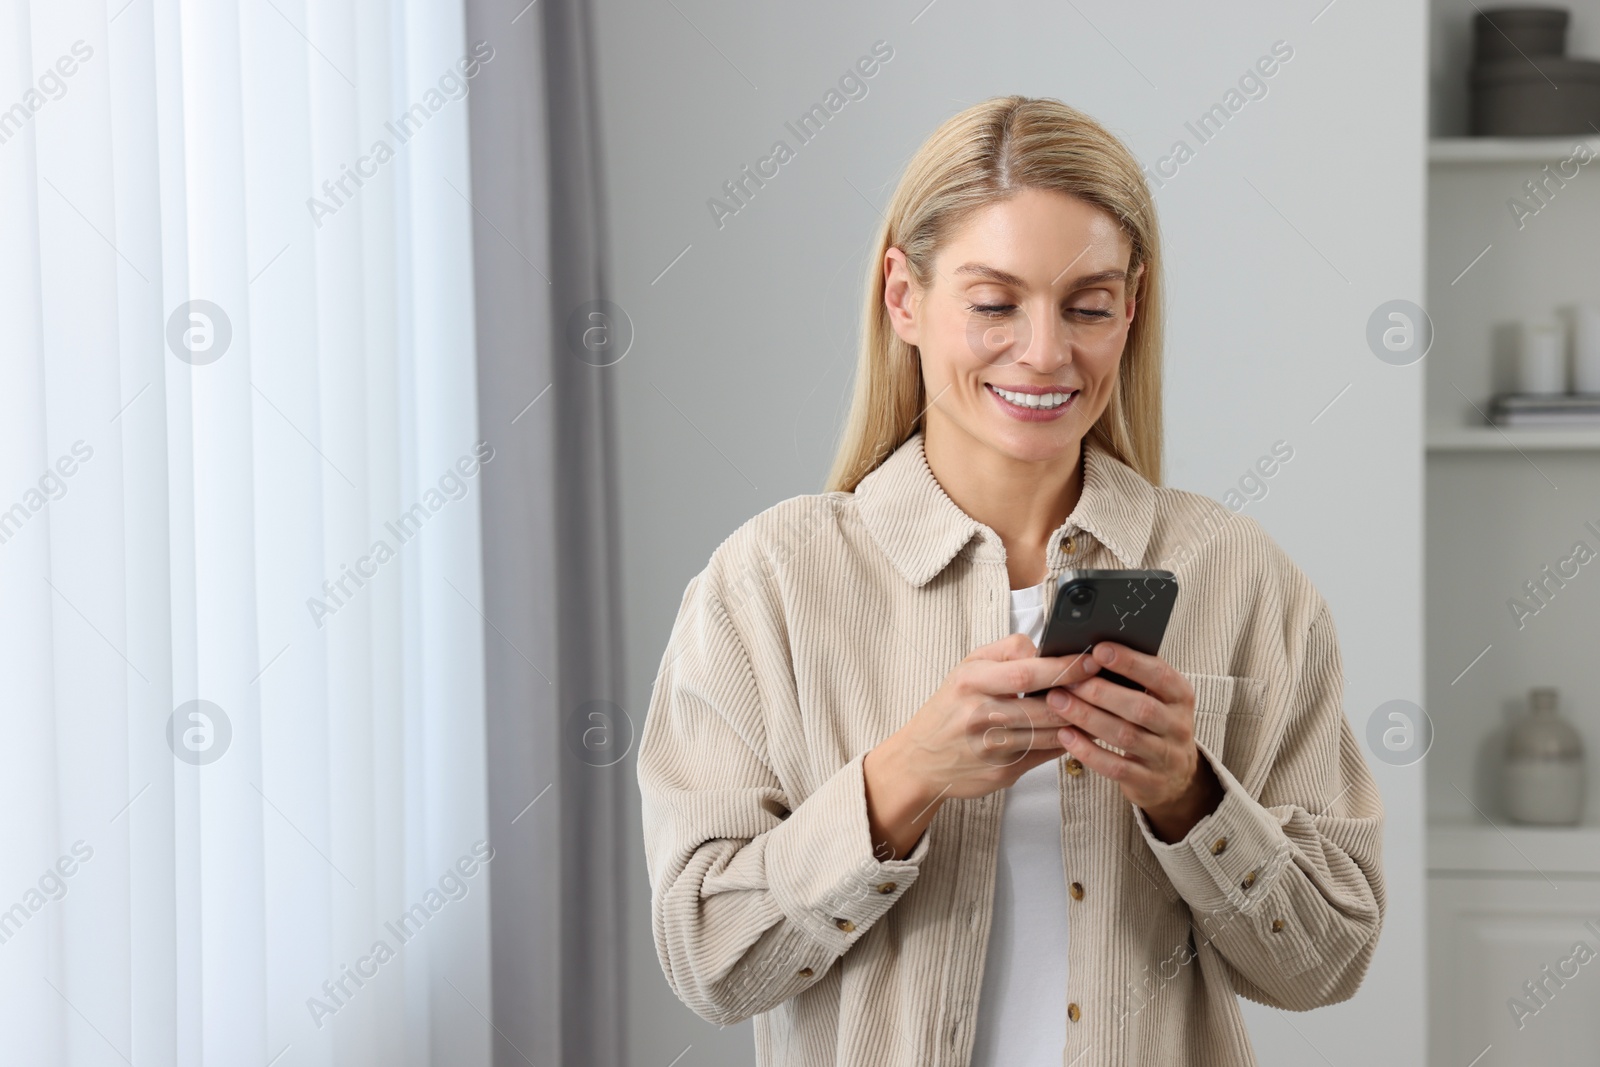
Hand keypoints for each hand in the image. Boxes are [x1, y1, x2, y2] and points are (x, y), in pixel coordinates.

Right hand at [862, 632, 1103, 858]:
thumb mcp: (966, 669)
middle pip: (1044, 706)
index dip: (1063, 667)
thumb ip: (1005, 653)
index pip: (1026, 672)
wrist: (919, 760)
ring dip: (1081, 720)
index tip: (1090, 659)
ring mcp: (992, 748)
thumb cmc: (950, 708)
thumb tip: (1046, 648)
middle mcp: (980, 715)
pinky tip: (1079, 730)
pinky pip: (1046, 754)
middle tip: (1106, 683)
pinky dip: (1067, 741)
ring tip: (1102, 706)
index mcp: (971, 682)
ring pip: (1051, 733)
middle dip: (1081, 695)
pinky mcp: (1003, 772)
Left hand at [1045, 641, 1222, 842]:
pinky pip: (1115, 767)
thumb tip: (1092, 648)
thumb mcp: (1157, 697)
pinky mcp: (1148, 781)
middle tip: (1067, 680)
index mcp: (1180, 696)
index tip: (1098, 650)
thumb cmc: (1155, 723)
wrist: (1176, 776)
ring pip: (1125, 736)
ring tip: (1057, 702)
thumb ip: (1134, 676)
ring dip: (1087, 717)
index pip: (1159, 675)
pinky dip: (1088, 751)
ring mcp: (1164, 756)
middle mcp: (1177, 725)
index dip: (1130, 662)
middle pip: (1140, 708)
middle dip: (1100, 692)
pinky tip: (1065, 735)